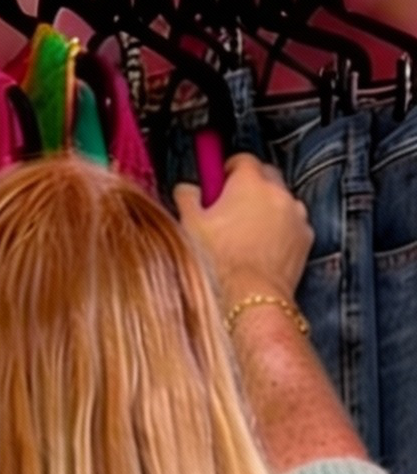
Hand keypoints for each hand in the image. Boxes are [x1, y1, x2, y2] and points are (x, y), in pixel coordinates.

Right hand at [175, 154, 314, 305]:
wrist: (250, 297)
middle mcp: (277, 192)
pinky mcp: (304, 236)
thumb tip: (186, 190)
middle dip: (246, 189)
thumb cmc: (220, 263)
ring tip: (241, 236)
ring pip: (278, 202)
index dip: (225, 170)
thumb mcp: (190, 227)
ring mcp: (295, 214)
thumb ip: (187, 199)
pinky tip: (257, 250)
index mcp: (249, 183)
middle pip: (264, 176)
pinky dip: (277, 232)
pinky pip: (290, 225)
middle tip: (226, 210)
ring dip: (262, 211)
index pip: (240, 159)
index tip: (216, 184)